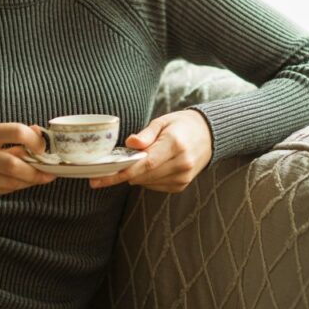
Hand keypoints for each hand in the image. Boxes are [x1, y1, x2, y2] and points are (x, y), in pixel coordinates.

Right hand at [0, 123, 55, 201]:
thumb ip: (8, 135)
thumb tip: (38, 133)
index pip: (16, 131)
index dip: (35, 140)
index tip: (43, 146)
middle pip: (15, 165)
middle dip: (36, 170)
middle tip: (49, 171)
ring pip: (11, 182)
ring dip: (29, 181)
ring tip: (39, 177)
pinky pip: (1, 191)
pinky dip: (15, 187)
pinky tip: (20, 183)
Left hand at [89, 110, 212, 192]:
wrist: (209, 135)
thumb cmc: (181, 125)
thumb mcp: (162, 121)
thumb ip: (146, 134)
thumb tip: (130, 144)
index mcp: (175, 144)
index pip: (144, 164)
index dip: (120, 172)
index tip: (99, 178)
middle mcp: (181, 163)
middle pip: (143, 176)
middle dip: (122, 174)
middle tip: (105, 169)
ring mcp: (183, 177)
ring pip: (147, 183)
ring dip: (135, 175)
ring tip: (135, 161)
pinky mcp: (181, 185)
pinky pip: (155, 186)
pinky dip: (146, 178)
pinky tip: (149, 167)